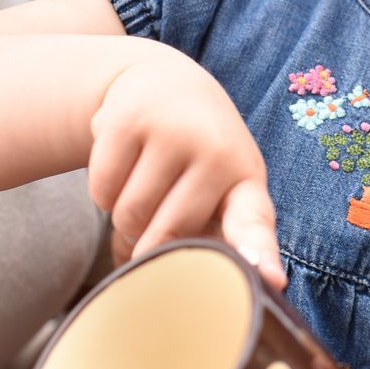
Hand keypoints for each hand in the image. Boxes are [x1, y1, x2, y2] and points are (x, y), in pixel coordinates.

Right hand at [88, 46, 284, 286]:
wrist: (164, 81)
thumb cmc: (197, 153)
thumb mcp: (220, 186)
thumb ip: (212, 238)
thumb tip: (166, 287)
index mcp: (246, 178)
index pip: (253, 221)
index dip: (258, 252)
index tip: (269, 279)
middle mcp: (216, 151)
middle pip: (167, 235)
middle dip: (149, 242)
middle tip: (155, 219)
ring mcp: (172, 131)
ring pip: (128, 216)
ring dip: (123, 219)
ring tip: (142, 187)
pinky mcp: (128, 119)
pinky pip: (100, 191)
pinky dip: (102, 192)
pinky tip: (123, 166)